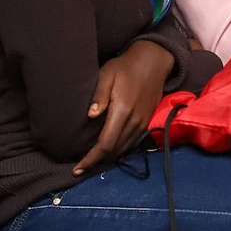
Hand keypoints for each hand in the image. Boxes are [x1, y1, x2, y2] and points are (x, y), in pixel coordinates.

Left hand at [73, 40, 174, 174]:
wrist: (153, 61)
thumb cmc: (125, 66)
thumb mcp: (107, 75)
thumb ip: (99, 95)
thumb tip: (90, 115)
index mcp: (123, 111)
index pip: (106, 144)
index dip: (91, 159)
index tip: (77, 169)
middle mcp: (134, 121)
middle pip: (114, 151)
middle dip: (97, 162)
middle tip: (80, 168)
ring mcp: (143, 123)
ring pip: (124, 150)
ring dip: (108, 158)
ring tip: (91, 162)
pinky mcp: (147, 122)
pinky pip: (132, 143)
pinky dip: (119, 151)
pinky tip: (109, 151)